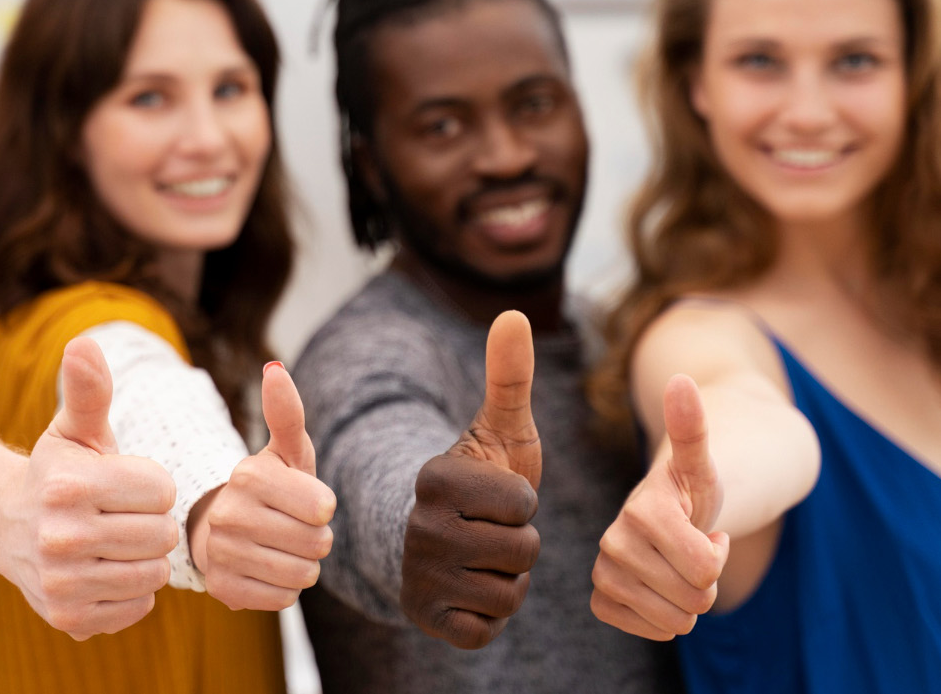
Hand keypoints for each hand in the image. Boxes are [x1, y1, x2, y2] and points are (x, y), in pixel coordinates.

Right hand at [5, 336, 179, 639]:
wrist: (6, 525)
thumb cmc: (57, 471)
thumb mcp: (74, 428)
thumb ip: (89, 389)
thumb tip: (83, 343)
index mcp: (69, 486)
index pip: (163, 490)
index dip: (151, 484)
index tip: (123, 482)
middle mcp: (60, 537)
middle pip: (162, 534)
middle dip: (152, 521)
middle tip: (121, 515)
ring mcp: (62, 583)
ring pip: (154, 573)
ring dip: (145, 557)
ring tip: (115, 541)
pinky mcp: (68, 619)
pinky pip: (139, 607)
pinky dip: (132, 591)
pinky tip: (105, 570)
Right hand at [191, 361, 336, 610]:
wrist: (224, 530)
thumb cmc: (270, 488)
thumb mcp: (285, 452)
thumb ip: (287, 414)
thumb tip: (274, 369)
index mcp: (249, 475)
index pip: (323, 508)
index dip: (322, 508)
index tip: (304, 501)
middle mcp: (229, 513)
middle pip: (317, 544)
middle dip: (316, 539)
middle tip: (292, 527)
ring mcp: (221, 553)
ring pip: (302, 574)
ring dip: (302, 565)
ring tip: (280, 547)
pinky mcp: (222, 588)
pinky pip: (284, 600)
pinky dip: (284, 589)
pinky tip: (266, 569)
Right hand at [401, 310, 542, 648]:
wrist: (449, 538)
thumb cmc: (486, 479)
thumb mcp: (503, 428)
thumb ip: (510, 376)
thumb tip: (512, 313)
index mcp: (434, 477)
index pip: (522, 502)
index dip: (524, 501)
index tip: (496, 495)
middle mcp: (417, 527)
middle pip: (521, 550)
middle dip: (522, 543)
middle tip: (493, 530)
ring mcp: (417, 575)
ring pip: (509, 590)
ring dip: (510, 578)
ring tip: (485, 556)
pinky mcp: (425, 617)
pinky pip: (490, 627)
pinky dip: (492, 613)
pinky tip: (473, 588)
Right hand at [590, 373, 729, 639]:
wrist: (669, 508)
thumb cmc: (692, 487)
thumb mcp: (701, 462)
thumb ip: (693, 427)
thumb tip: (681, 379)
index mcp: (642, 510)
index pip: (705, 570)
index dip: (717, 555)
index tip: (705, 530)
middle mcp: (612, 540)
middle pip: (693, 600)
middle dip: (706, 581)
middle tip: (693, 549)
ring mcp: (603, 570)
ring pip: (672, 621)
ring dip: (688, 601)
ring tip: (678, 566)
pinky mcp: (600, 596)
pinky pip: (642, 629)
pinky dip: (661, 620)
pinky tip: (659, 590)